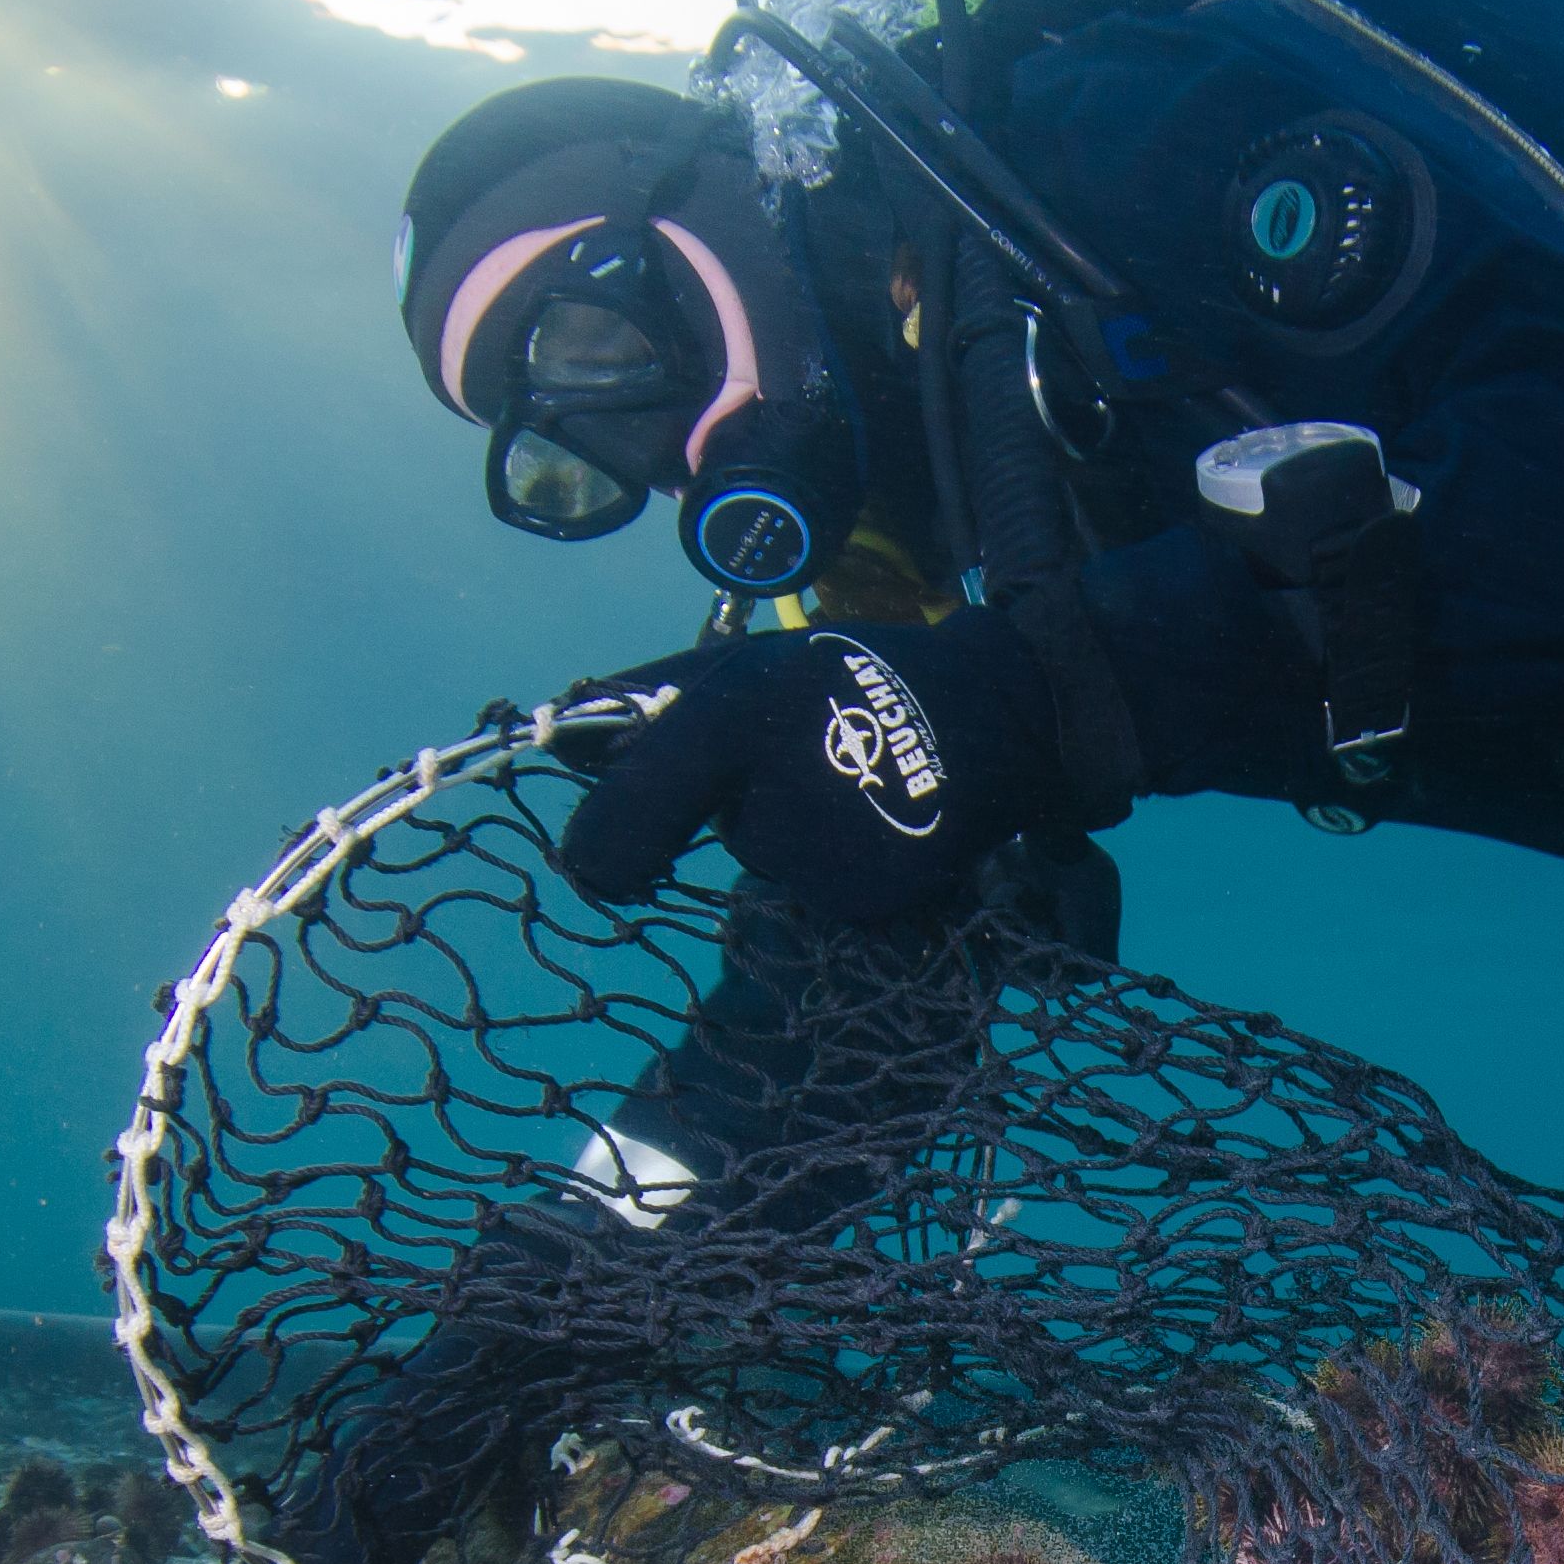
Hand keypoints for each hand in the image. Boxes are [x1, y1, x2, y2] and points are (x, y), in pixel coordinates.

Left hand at [554, 616, 1057, 924]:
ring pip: (770, 858)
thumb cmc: (855, 672)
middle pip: (715, 833)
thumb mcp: (748, 663)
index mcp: (729, 720)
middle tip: (809, 757)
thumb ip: (648, 701)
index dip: (603, 849)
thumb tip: (560, 743)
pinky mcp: (863, 900)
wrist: (1002, 710)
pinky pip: (821, 890)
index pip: (628, 816)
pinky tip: (881, 821)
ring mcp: (818, 856)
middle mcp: (766, 795)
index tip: (597, 867)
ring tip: (853, 780)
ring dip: (794, 832)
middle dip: (737, 805)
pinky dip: (841, 865)